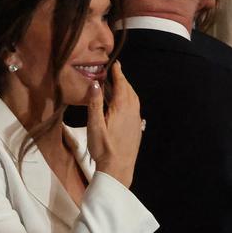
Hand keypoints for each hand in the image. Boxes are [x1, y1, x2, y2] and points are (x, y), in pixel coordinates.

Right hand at [86, 62, 142, 188]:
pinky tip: (124, 104)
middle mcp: (132, 111)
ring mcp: (136, 120)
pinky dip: (130, 100)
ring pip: (134, 99)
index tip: (115, 63)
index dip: (118, 73)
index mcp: (122, 108)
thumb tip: (95, 84)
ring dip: (127, 90)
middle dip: (122, 80)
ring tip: (119, 86)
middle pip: (129, 90)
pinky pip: (135, 108)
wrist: (118, 169)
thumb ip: (95, 103)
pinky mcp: (136, 128)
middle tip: (115, 72)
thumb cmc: (103, 148)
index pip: (121, 85)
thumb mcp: (94, 125)